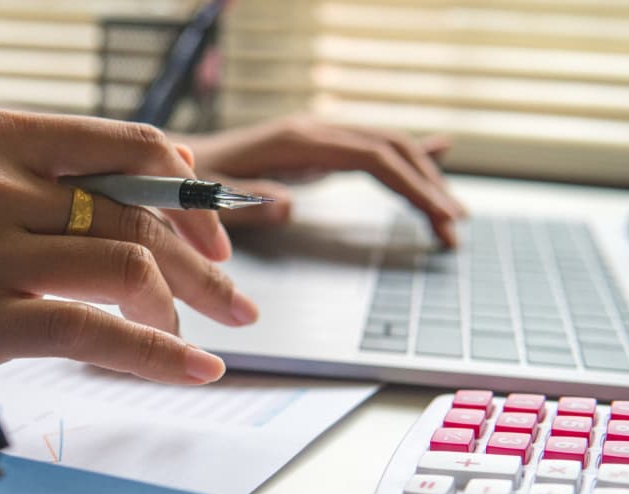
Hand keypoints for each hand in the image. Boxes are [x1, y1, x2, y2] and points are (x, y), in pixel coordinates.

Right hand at [0, 110, 258, 401]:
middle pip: (139, 215)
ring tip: (199, 338)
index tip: (215, 241)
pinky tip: (194, 368)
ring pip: (128, 267)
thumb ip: (58, 185)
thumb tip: (173, 189)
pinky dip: (158, 354)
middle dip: (204, 266)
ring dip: (182, 310)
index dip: (189, 197)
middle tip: (235, 301)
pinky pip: (96, 330)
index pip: (128, 148)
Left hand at [182, 115, 466, 246]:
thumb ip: (247, 201)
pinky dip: (408, 156)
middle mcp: (316, 131)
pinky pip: (372, 149)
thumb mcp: (212, 195)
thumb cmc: (190, 182)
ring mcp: (320, 138)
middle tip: (455, 228)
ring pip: (389, 149)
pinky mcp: (318, 150)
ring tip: (451, 215)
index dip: (413, 187)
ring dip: (424, 179)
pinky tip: (439, 154)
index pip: (374, 158)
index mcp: (299, 141)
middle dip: (429, 187)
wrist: (173, 164)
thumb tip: (289, 206)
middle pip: (392, 150)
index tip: (439, 217)